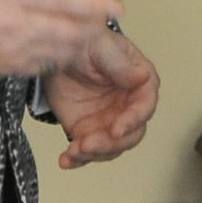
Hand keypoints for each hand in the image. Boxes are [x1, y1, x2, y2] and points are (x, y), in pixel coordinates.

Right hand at [0, 0, 120, 78]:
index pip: (66, 0)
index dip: (97, 3)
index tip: (116, 3)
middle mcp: (14, 22)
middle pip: (72, 30)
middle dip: (95, 23)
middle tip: (102, 13)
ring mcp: (12, 49)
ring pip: (64, 50)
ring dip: (82, 39)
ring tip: (84, 23)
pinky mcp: (10, 68)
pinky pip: (48, 63)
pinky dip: (61, 52)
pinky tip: (59, 37)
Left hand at [43, 26, 160, 168]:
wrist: (57, 51)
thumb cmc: (86, 42)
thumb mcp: (101, 47)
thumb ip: (120, 64)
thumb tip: (142, 77)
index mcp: (140, 83)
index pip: (145, 106)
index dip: (134, 120)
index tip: (117, 129)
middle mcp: (128, 107)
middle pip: (131, 135)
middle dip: (111, 144)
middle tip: (89, 144)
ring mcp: (109, 122)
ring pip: (110, 148)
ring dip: (93, 154)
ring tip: (73, 151)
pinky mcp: (88, 132)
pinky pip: (87, 152)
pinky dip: (77, 159)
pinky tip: (66, 160)